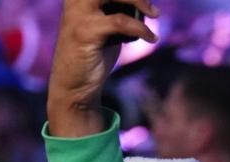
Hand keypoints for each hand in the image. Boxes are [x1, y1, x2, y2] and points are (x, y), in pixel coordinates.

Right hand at [47, 0, 158, 136]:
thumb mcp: (107, 27)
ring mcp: (77, 15)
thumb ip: (119, 11)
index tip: (146, 2)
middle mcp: (75, 1)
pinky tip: (152, 38)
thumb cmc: (93, 54)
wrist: (74, 85)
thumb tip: (145, 2)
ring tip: (155, 14)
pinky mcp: (84, 32)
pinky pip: (119, 22)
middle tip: (153, 9)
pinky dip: (140, 28)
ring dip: (138, 1)